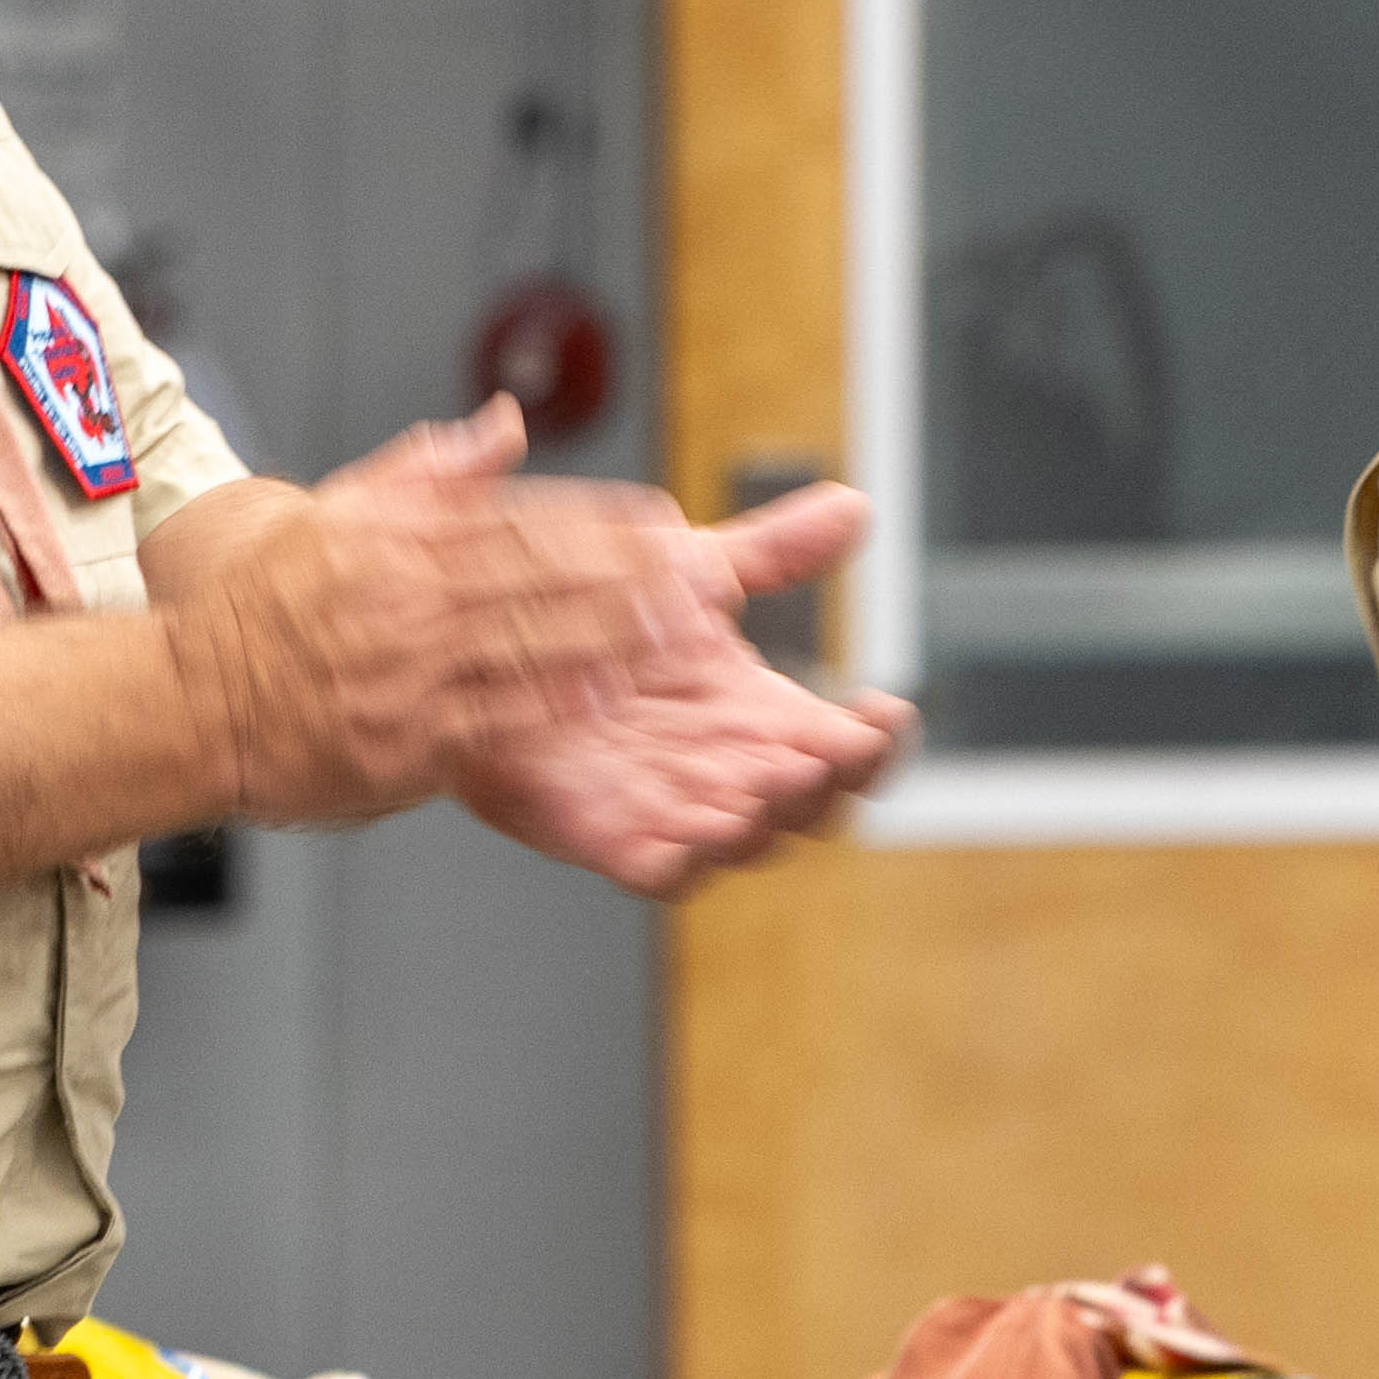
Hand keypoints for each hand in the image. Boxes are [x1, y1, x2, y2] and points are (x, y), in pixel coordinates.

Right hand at [170, 403, 716, 826]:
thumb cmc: (258, 612)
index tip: (664, 524)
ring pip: (525, 647)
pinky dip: (553, 708)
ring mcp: (403, 672)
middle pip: (536, 580)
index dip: (601, 523)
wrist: (184, 701)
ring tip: (682, 635)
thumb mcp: (334, 512)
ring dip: (610, 640)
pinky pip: (491, 722)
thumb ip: (429, 470)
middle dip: (629, 579)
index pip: (517, 520)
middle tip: (704, 579)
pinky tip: (607, 697)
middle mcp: (403, 599)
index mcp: (393, 538)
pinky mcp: (399, 742)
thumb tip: (505, 421)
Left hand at [458, 472, 910, 889]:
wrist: (491, 636)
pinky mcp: (608, 838)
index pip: (848, 747)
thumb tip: (852, 508)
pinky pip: (659, 871)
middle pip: (811, 804)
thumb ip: (774, 551)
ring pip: (745, 840)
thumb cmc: (596, 613)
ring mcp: (675, 810)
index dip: (878, 739)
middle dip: (830, 784)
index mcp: (763, 716)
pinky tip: (700, 833)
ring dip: (766, 818)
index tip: (888, 708)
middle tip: (833, 752)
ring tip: (775, 782)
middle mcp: (730, 769)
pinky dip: (685, 860)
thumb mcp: (695, 570)